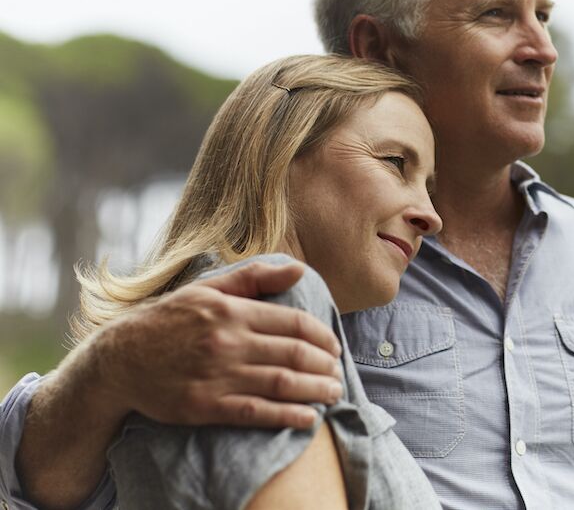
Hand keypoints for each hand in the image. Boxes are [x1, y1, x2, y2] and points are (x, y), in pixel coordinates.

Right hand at [93, 261, 342, 428]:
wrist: (119, 359)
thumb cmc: (168, 321)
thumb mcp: (208, 289)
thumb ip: (255, 278)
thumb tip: (299, 269)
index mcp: (232, 311)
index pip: (294, 323)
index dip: (323, 336)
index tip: (335, 347)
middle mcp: (228, 342)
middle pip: (294, 354)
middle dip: (325, 365)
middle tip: (339, 373)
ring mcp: (218, 375)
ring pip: (281, 383)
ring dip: (315, 390)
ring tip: (333, 393)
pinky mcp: (206, 406)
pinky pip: (256, 412)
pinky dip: (287, 415)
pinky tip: (308, 418)